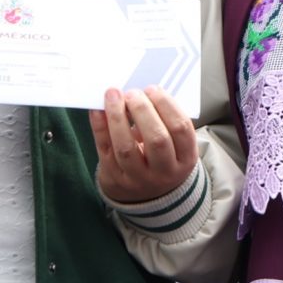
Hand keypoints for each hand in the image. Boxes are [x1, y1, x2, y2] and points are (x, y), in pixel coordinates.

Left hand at [91, 88, 199, 203]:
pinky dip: (99, 126)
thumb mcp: (173, 145)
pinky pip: (105, 150)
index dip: (166, 105)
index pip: (180, 129)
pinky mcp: (115, 178)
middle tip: (133, 93)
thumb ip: (162, 120)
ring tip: (113, 95)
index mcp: (185, 159)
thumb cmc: (160, 157)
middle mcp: (164, 172)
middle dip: (143, 110)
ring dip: (118, 117)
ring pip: (126, 148)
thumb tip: (139, 91)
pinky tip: (97, 109)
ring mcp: (138, 178)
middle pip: (156, 139)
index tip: (153, 89)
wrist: (145, 194)